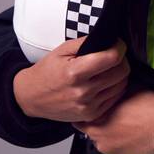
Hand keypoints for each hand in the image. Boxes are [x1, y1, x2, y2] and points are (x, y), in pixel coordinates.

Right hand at [12, 36, 129, 122]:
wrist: (31, 98)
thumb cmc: (47, 71)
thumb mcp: (61, 50)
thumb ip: (86, 42)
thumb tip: (108, 37)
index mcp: (75, 73)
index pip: (112, 58)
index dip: (119, 47)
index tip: (117, 44)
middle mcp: (83, 92)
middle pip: (121, 72)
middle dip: (121, 60)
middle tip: (113, 56)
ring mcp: (88, 106)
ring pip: (121, 85)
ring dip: (120, 74)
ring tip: (109, 69)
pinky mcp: (91, 115)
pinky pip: (115, 98)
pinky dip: (115, 88)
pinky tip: (106, 82)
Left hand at [74, 89, 153, 153]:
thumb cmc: (151, 110)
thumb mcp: (129, 90)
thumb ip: (114, 91)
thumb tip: (110, 86)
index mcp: (98, 116)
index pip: (81, 115)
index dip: (87, 109)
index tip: (90, 107)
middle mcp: (98, 134)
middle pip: (88, 128)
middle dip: (95, 122)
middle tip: (107, 116)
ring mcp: (108, 148)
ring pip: (99, 140)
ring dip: (105, 133)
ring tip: (121, 126)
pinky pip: (111, 149)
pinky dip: (116, 143)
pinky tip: (127, 135)